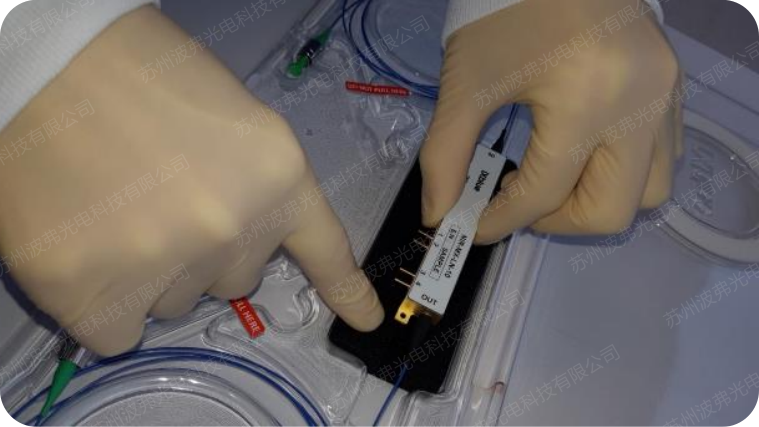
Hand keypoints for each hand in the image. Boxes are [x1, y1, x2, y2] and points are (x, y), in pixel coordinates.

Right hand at [0, 6, 381, 355]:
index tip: (366, 320)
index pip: (325, 252)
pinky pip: (118, 333)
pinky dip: (104, 305)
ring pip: (175, 301)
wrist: (46, 64)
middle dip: (206, 249)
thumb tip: (242, 248)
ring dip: (153, 271)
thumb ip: (255, 189)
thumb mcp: (234, 124)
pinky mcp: (91, 294)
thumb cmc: (142, 77)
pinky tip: (87, 253)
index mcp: (278, 177)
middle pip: (236, 278)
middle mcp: (233, 231)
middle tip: (161, 196)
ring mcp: (165, 265)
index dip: (346, 292)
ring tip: (116, 210)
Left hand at [421, 0, 681, 241]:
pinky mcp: (673, 86)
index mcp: (585, 99)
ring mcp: (665, 95)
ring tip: (554, 181)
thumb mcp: (466, 82)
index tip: (474, 227)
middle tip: (521, 205)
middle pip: (610, 211)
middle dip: (557, 222)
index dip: (501, 221)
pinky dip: (625, 172)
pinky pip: (664, 154)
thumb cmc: (502, 11)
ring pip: (649, 190)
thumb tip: (438, 215)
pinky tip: (585, 155)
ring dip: (597, 201)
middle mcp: (638, 105)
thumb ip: (445, 154)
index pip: (543, 194)